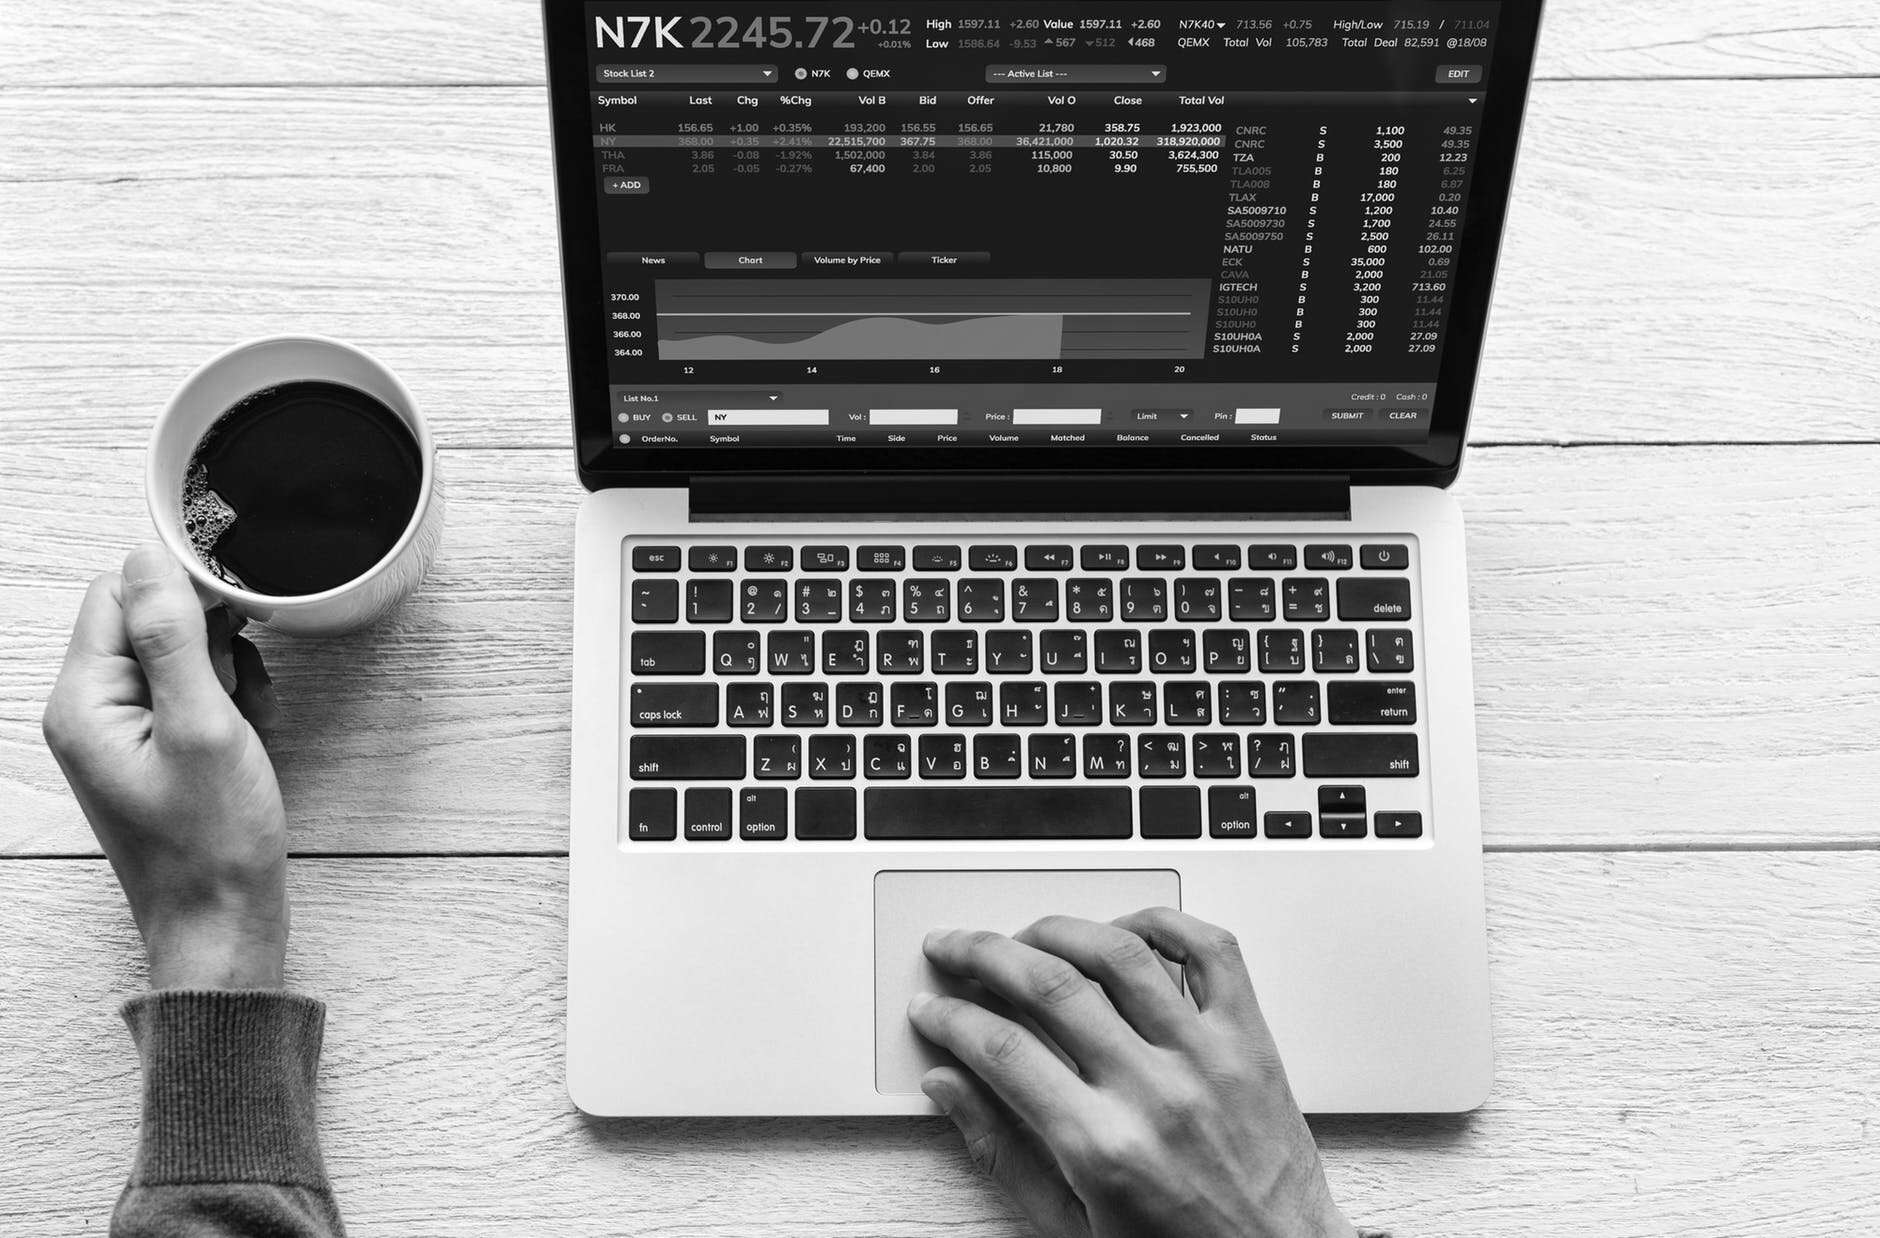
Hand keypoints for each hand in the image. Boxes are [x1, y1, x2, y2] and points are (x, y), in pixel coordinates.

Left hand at [43, 544, 286, 989]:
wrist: (223, 923)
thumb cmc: (214, 841)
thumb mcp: (203, 726)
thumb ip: (171, 637)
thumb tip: (149, 557)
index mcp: (84, 701)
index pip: (119, 594)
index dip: (183, 588)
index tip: (238, 610)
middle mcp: (89, 711)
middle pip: (148, 622)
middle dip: (211, 639)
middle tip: (242, 685)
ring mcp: (120, 733)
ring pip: (178, 657)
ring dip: (227, 671)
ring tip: (248, 719)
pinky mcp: (151, 751)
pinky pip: (190, 694)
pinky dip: (229, 702)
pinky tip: (250, 734)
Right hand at [910, 908, 1356, 1237]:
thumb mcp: (1071, 1228)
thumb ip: (1002, 1153)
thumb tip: (949, 1087)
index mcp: (1103, 1149)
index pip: (1002, 1050)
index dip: (951, 1019)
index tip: (932, 1008)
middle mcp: (1155, 1093)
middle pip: (1049, 985)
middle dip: (983, 955)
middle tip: (954, 949)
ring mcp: (1208, 1058)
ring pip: (1120, 953)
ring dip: (1059, 929)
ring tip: (1026, 935)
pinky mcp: (1250, 1041)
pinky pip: (1211, 952)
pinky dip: (1165, 922)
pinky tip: (1124, 928)